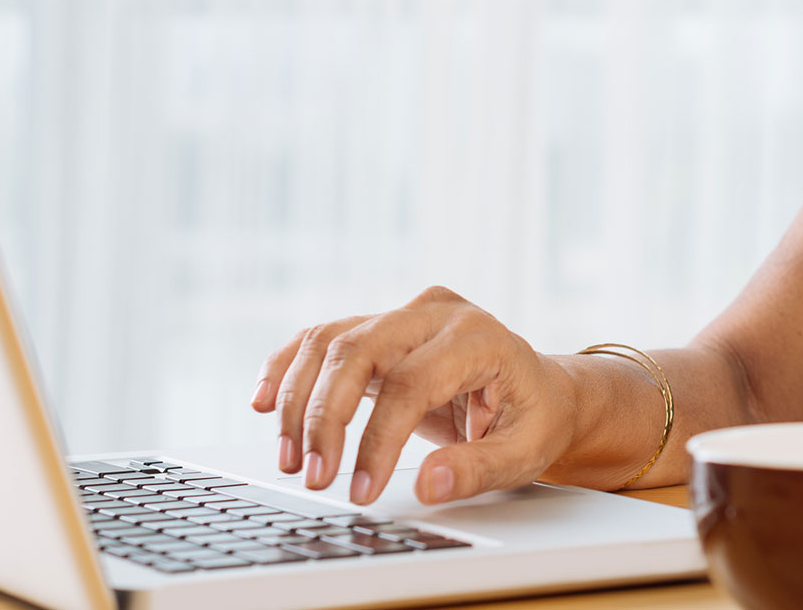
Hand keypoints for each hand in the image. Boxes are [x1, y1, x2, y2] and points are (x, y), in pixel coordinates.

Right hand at [251, 287, 578, 506]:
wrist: (538, 390)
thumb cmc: (534, 419)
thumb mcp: (526, 452)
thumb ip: (479, 469)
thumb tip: (428, 484)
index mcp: (479, 337)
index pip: (411, 382)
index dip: (377, 439)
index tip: (360, 490)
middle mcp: (437, 312)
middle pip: (358, 349)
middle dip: (325, 417)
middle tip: (314, 476)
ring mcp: (405, 313)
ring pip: (331, 340)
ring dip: (298, 399)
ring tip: (290, 458)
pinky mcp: (379, 325)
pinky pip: (323, 338)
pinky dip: (288, 368)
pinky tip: (264, 403)